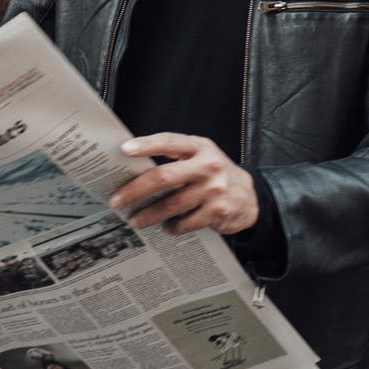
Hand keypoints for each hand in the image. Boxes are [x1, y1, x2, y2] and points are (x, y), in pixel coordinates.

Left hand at [107, 133, 258, 236]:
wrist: (250, 197)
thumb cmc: (216, 174)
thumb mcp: (201, 156)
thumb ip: (176, 157)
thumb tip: (136, 168)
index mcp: (201, 147)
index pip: (169, 141)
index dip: (146, 144)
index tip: (124, 149)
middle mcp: (208, 166)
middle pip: (164, 177)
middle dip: (135, 190)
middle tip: (117, 200)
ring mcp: (214, 190)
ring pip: (171, 205)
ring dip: (148, 215)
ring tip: (135, 220)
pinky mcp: (217, 212)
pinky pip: (184, 223)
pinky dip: (171, 227)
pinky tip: (165, 226)